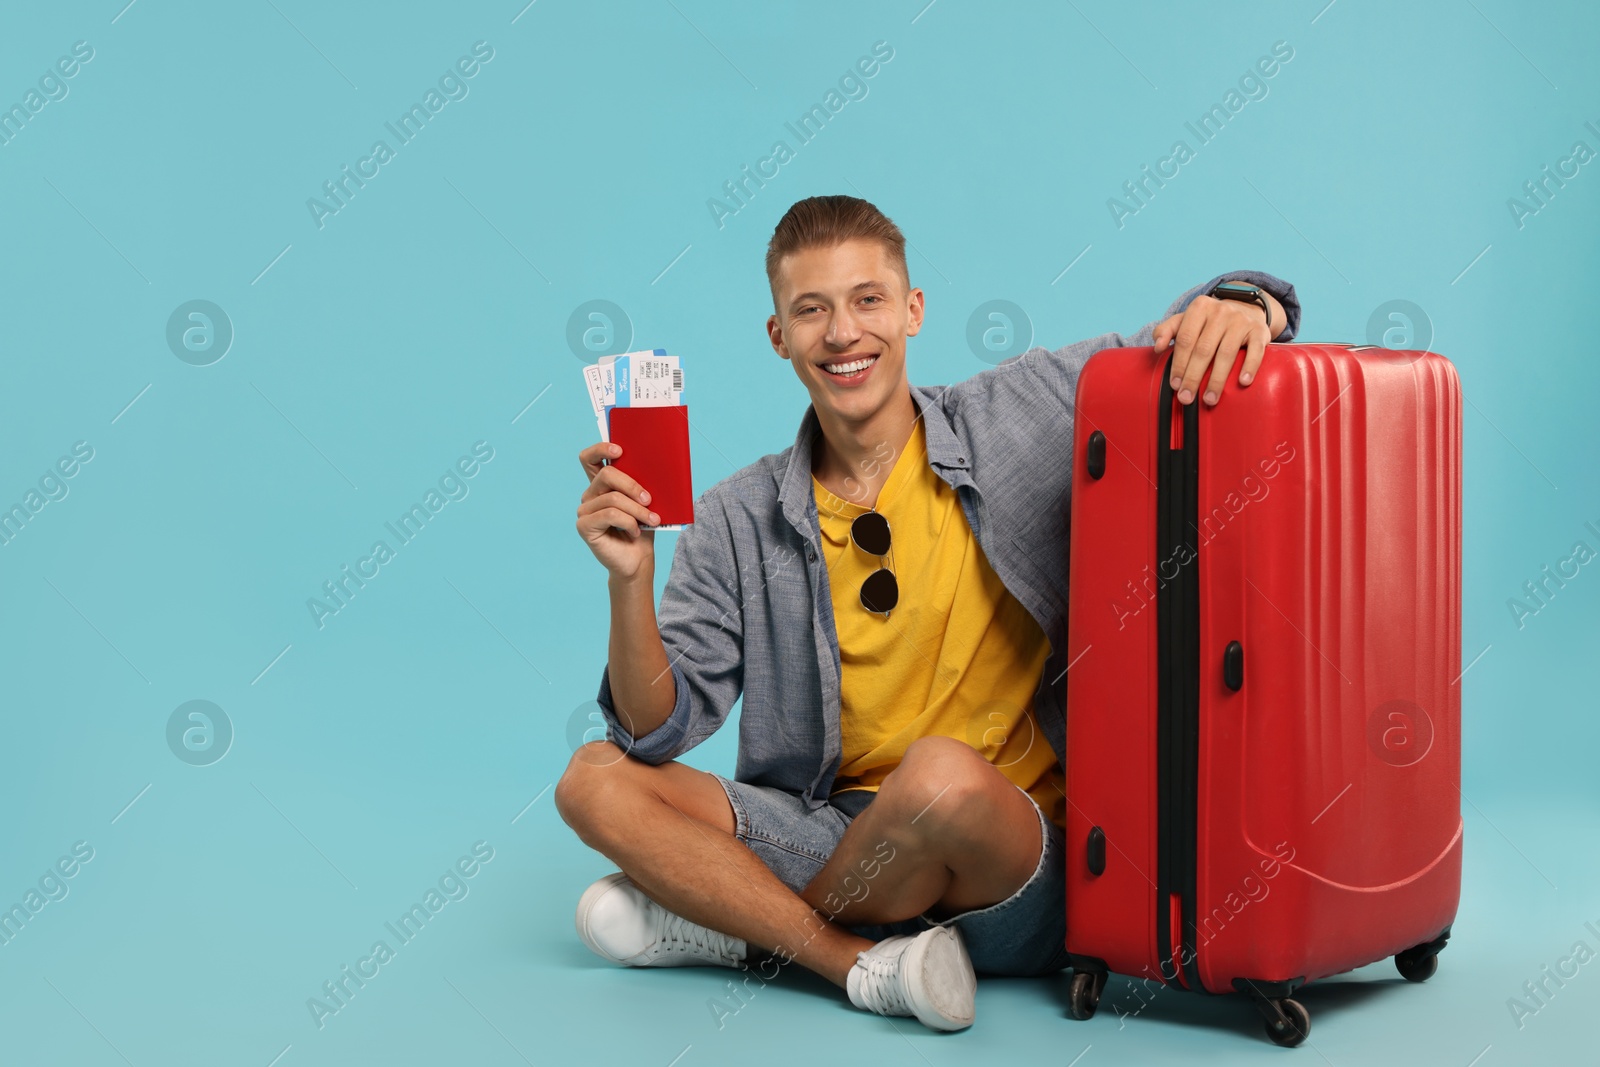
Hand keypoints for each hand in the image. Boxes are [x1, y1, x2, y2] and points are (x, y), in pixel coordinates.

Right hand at [576, 442, 658, 580]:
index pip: (590, 458)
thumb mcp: (645, 502)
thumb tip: (650, 464)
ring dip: (637, 509)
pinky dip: (628, 522)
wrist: (638, 559)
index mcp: (602, 485)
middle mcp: (589, 495)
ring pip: (613, 498)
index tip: (620, 451)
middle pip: (606, 475)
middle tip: (650, 499)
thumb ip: (640, 484)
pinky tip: (635, 531)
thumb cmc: (643, 528)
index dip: (601, 449)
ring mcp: (584, 510)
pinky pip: (610, 515)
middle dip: (632, 485)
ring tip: (652, 520)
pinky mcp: (584, 526)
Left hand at [1152, 291, 1277, 405]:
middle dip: (1193, 377)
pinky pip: (1255, 350)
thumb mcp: (1187, 319)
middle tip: (1186, 398)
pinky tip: (1242, 382)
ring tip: (1209, 399)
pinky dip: (1249, 366)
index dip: (1178, 364)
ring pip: (1227, 353)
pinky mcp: (1260, 331)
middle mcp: (1221, 312)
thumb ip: (1167, 330)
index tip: (1174, 385)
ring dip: (1217, 380)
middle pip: (1204, 349)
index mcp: (1200, 307)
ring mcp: (1241, 321)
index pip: (1185, 339)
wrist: (1245, 309)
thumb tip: (1157, 347)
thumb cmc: (1210, 321)